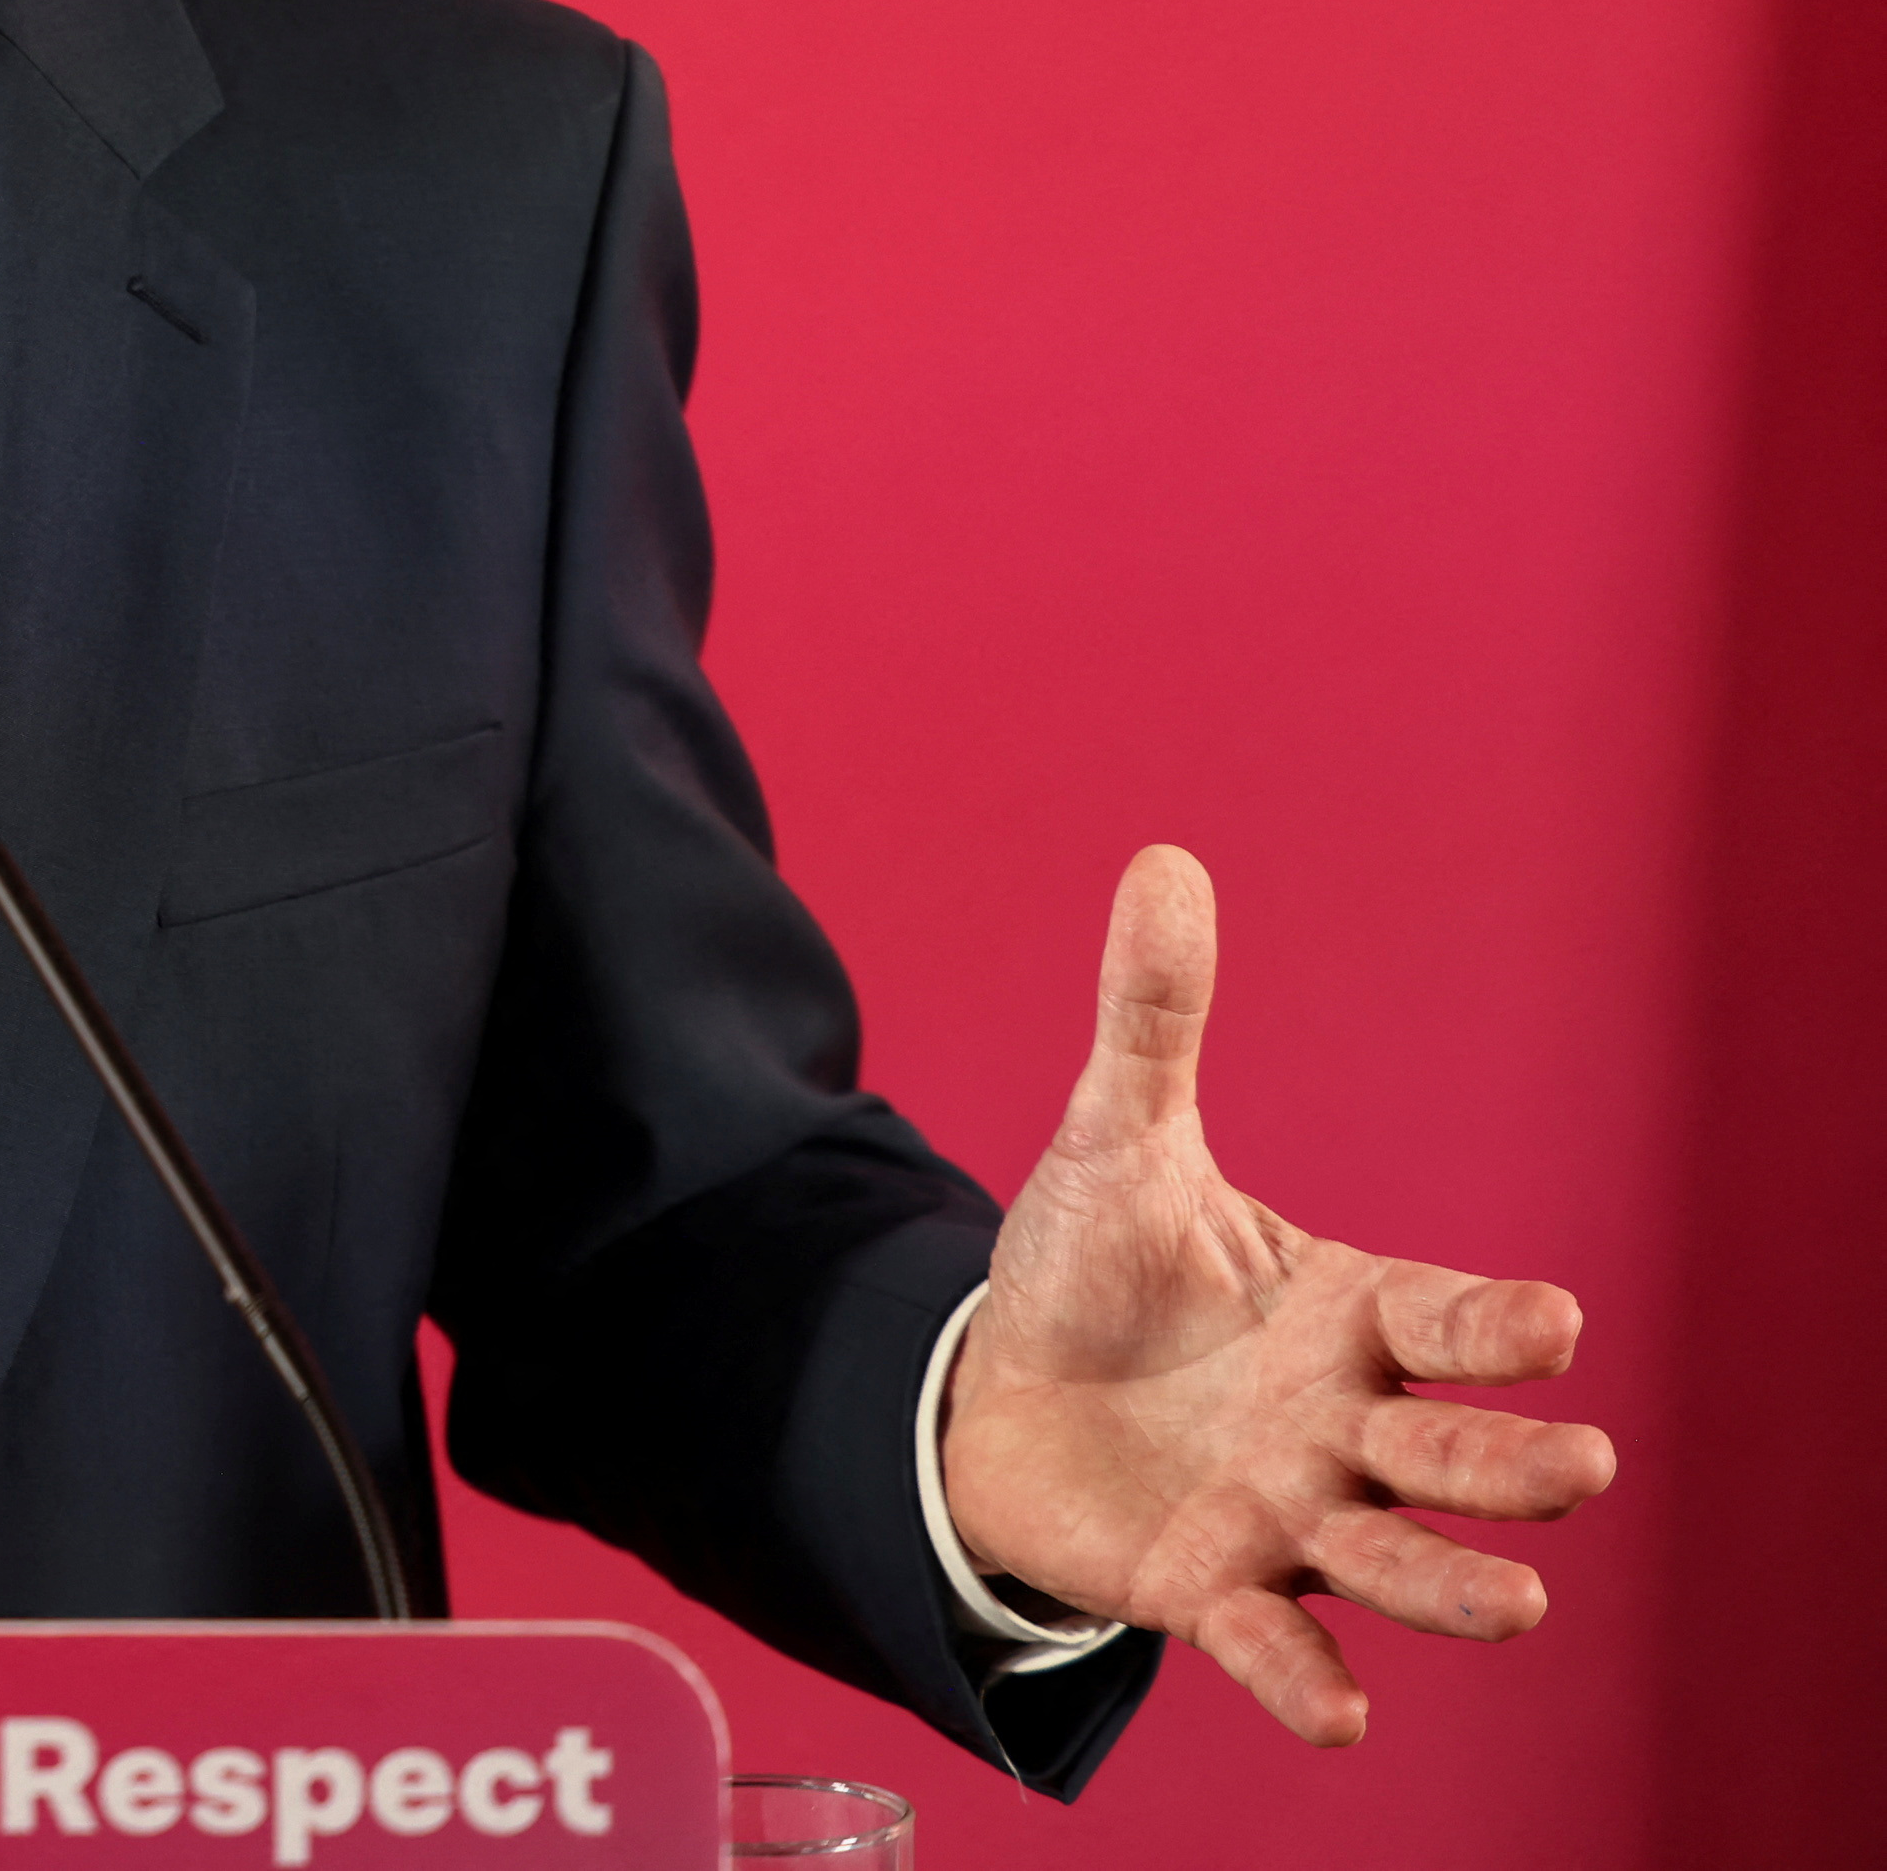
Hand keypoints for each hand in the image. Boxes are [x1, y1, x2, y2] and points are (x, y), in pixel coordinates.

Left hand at [939, 847, 1617, 1743]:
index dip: (1498, 1327)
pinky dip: (1308, 1682)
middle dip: (1511, 1462)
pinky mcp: (1214, 1588)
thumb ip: (1154, 1016)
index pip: (1449, 1321)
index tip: (1550, 1321)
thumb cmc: (1092, 1268)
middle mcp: (1347, 1428)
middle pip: (1454, 1451)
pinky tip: (1341, 1715)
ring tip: (1518, 1599)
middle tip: (1576, 1467)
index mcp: (1350, 1317)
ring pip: (1398, 1562)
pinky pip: (1277, 1647)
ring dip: (1456, 1588)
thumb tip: (1162, 859)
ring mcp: (1291, 1518)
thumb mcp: (1116, 1139)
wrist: (998, 1386)